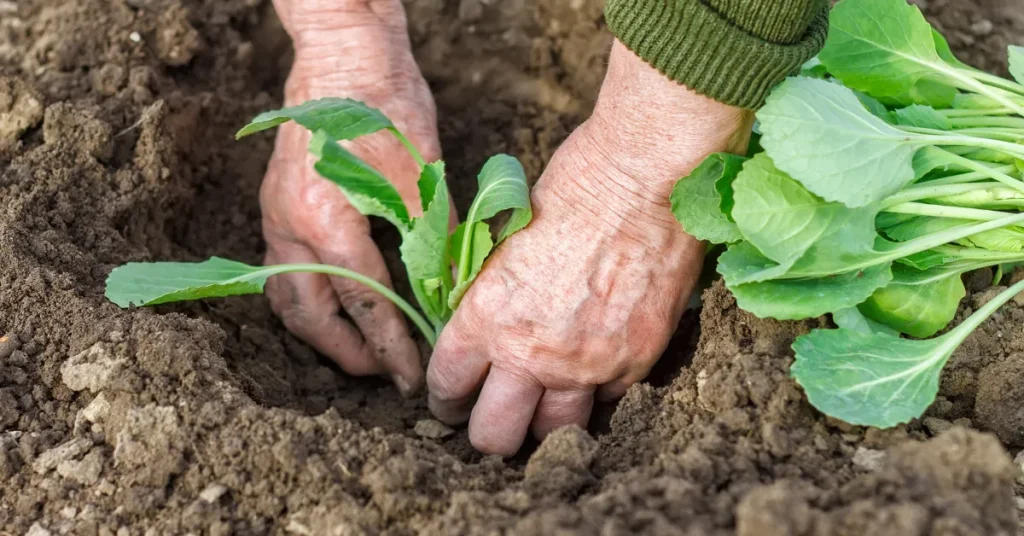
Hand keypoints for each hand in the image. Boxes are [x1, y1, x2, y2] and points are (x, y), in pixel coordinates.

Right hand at [262, 0, 438, 394]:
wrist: (342, 51)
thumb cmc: (383, 101)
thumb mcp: (419, 170)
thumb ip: (430, 237)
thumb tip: (450, 292)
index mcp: (323, 218)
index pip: (361, 301)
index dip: (389, 345)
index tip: (411, 377)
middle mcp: (288, 224)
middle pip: (308, 313)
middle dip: (346, 352)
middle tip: (385, 376)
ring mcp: (276, 214)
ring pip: (287, 296)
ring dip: (322, 331)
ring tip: (361, 350)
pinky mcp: (279, 205)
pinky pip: (284, 270)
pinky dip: (311, 299)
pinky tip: (340, 306)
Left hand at [426, 42, 753, 454]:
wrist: (643, 179)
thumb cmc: (570, 192)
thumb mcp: (504, 247)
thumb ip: (489, 302)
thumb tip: (479, 334)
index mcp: (487, 319)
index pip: (448, 388)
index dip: (445, 399)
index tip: (453, 399)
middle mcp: (532, 354)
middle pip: (494, 436)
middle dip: (486, 431)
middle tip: (492, 416)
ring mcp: (587, 365)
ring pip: (554, 433)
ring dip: (544, 422)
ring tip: (543, 403)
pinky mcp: (634, 363)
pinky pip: (606, 400)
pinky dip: (596, 391)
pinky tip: (592, 365)